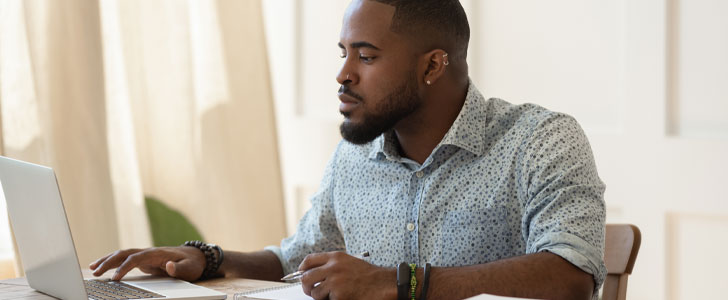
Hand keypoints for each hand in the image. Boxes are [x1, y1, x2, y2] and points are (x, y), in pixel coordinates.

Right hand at [89, 246, 205, 280]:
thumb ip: (179, 268)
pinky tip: (102, 267)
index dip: (125, 267)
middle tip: (95, 272)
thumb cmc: (192, 263)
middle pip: (125, 254)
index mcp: (157, 253)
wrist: (196, 256)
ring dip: (107, 260)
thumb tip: (168, 266)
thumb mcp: (189, 268)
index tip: (115, 278)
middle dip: (109, 262)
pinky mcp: (144, 259)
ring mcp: (145, 254)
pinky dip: (113, 262)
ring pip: (122, 255)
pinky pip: (124, 260)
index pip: (137, 258)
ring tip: (92, 269)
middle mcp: (149, 251)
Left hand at [298, 251, 396, 299]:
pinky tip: (342, 296)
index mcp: (335, 257)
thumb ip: (331, 264)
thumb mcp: (348, 262)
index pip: (309, 260)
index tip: (301, 274)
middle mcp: (333, 267)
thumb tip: (312, 273)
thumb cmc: (367, 275)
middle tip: (310, 290)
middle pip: (306, 277)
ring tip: (331, 295)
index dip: (302, 268)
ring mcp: (334, 281)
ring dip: (319, 296)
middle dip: (305, 286)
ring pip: (314, 292)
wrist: (382, 284)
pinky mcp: (338, 294)